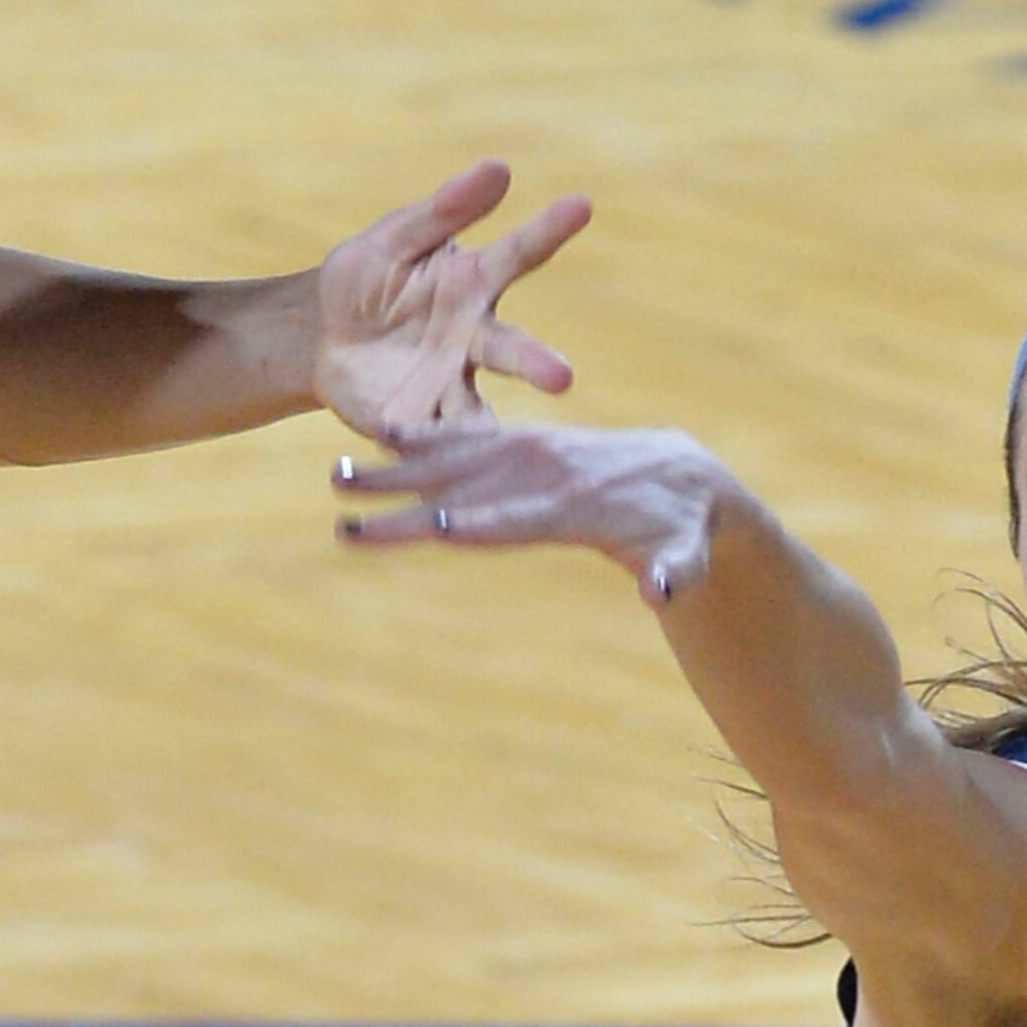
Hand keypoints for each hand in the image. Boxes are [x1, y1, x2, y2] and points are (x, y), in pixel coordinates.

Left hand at [309, 160, 590, 443]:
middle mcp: (474, 339)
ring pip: (480, 408)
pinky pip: (433, 443)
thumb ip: (444, 212)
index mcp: (474, 284)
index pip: (520, 252)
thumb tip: (500, 165)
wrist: (319, 336)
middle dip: (535, 365)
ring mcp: (451, 384)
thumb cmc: (368, 278)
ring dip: (490, 427)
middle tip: (562, 377)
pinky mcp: (419, 422)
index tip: (582, 203)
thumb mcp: (395, 238)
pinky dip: (437, 458)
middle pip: (512, 351)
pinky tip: (442, 480)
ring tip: (506, 447)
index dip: (549, 228)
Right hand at [334, 417, 730, 596]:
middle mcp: (543, 470)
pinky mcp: (520, 441)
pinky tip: (379, 435)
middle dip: (405, 496)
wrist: (680, 470)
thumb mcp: (689, 551)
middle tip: (346, 507)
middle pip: (463, 484)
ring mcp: (527, 450)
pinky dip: (425, 434)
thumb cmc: (680, 526)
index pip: (518, 516)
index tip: (432, 527)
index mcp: (577, 504)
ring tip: (337, 474)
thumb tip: (662, 592)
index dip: (479, 523)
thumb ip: (675, 571)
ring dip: (394, 466)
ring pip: (451, 456)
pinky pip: (465, 435)